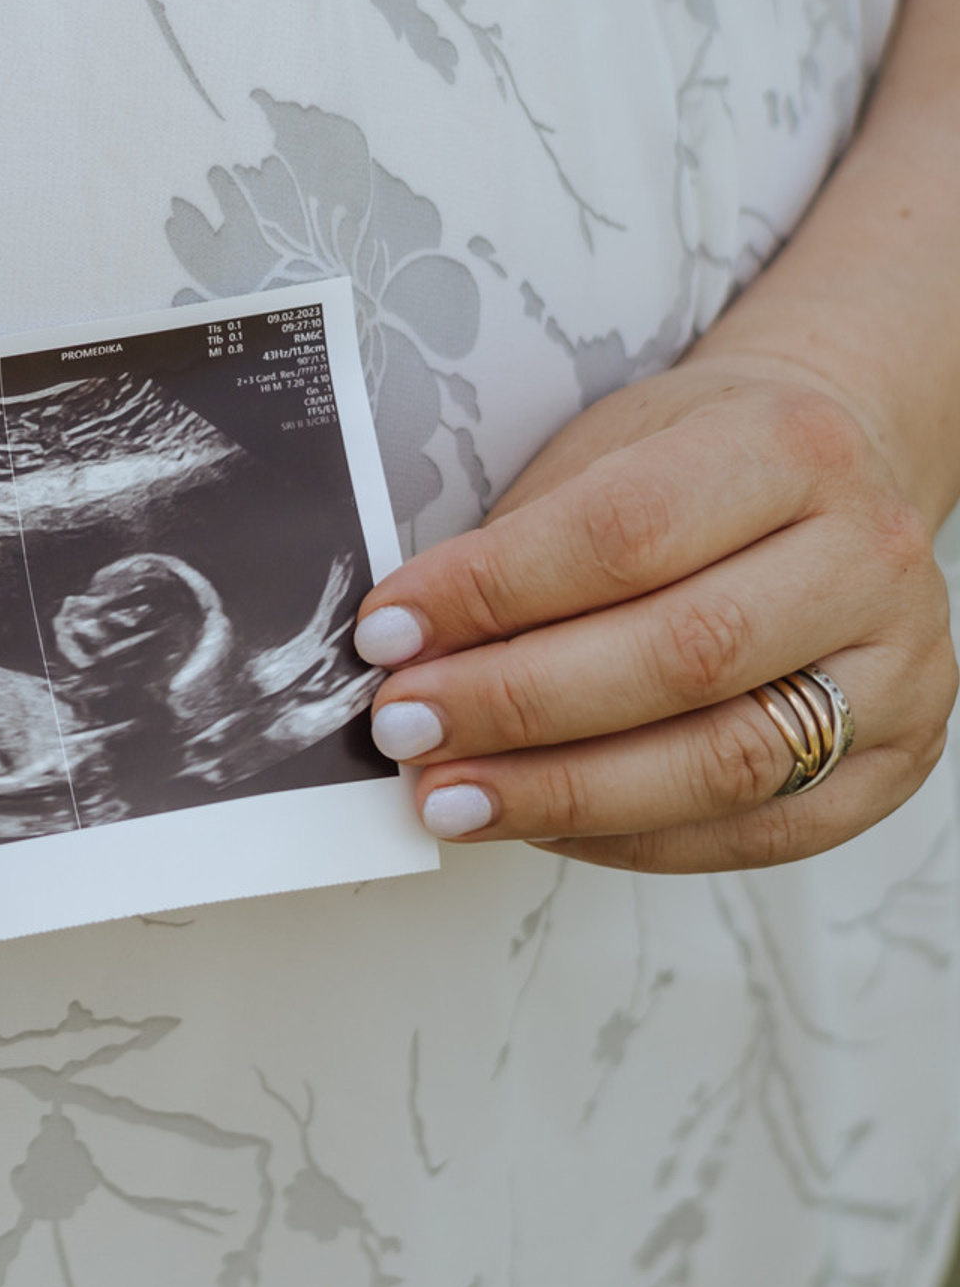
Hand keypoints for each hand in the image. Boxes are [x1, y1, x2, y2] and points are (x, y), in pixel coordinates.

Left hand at [351, 363, 954, 870]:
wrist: (827, 475)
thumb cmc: (694, 464)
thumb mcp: (604, 451)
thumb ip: (522, 545)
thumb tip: (410, 650)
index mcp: (790, 449)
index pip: (623, 533)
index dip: (491, 593)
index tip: (388, 634)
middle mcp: (865, 558)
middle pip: (679, 656)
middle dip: (515, 705)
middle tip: (405, 728)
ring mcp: (899, 670)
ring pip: (722, 761)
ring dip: (562, 791)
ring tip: (451, 796)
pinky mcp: (895, 762)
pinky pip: (756, 830)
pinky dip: (630, 837)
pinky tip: (539, 823)